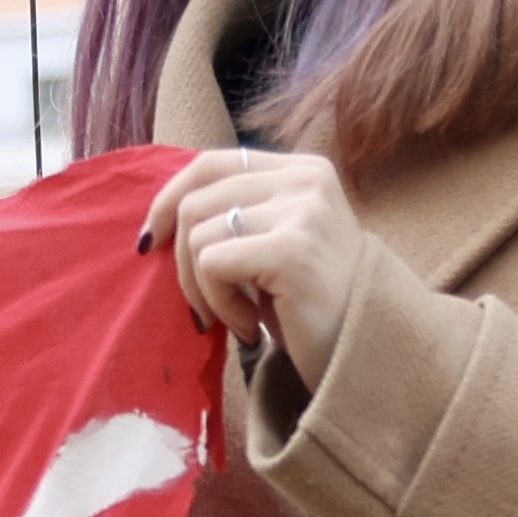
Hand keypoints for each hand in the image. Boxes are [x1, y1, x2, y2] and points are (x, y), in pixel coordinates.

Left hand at [142, 142, 390, 363]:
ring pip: (197, 235)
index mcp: (303, 170)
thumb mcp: (276, 242)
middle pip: (195, 200)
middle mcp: (306, 180)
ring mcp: (302, 211)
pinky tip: (248, 325)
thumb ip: (238, 213)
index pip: (212, 163)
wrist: (363, 354)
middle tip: (206, 306)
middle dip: (183, 262)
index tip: (153, 242)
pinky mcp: (291, 250)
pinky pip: (212, 265)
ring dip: (203, 290)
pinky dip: (218, 304)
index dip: (169, 198)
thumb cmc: (313, 306)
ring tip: (235, 317)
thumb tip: (161, 216)